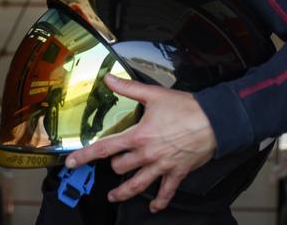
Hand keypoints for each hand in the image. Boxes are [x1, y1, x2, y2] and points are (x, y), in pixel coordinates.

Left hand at [65, 74, 215, 211]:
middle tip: (111, 166)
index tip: (72, 163)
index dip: (85, 156)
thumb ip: (128, 88)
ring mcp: (162, 166)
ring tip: (114, 197)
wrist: (214, 121)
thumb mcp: (154, 94)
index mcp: (138, 136)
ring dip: (124, 193)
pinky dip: (159, 202)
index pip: (104, 148)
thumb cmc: (186, 107)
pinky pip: (166, 192)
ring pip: (137, 185)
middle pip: (120, 167)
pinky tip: (153, 206)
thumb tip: (109, 79)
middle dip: (113, 167)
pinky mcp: (177, 172)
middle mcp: (147, 154)